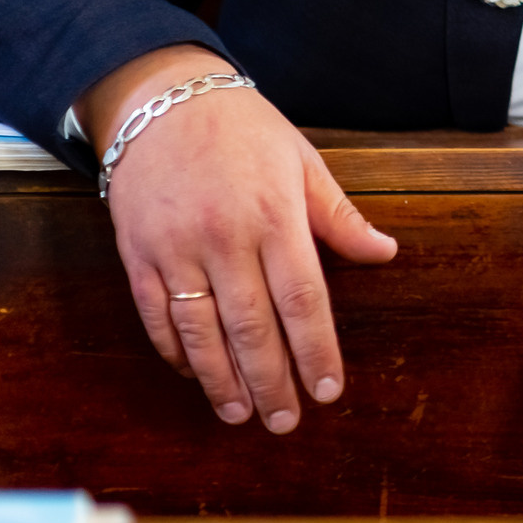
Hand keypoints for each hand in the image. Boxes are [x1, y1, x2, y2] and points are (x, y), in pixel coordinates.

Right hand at [81, 44, 397, 431]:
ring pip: (201, 332)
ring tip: (242, 412)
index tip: (328, 390)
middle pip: (252, 327)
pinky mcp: (138, 255)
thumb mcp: (303, 162)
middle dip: (272, 380)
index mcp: (275, 217)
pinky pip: (157, 316)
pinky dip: (176, 352)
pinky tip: (196, 374)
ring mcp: (176, 249)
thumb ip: (339, 216)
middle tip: (286, 421)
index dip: (316, 351)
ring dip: (222, 379)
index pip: (303, 300)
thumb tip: (385, 253)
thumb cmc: (245, 130)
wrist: (162, 101)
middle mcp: (225, 239)